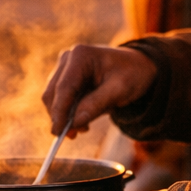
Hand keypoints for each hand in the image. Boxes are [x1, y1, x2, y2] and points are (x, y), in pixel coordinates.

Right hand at [41, 44, 156, 136]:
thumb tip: (74, 123)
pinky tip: (83, 119)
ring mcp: (65, 67)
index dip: (59, 112)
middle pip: (52, 93)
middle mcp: (68, 58)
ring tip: (85, 127)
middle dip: (61, 116)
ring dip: (65, 116)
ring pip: (53, 98)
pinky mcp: (66, 77)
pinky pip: (61, 99)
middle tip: (74, 135)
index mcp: (81, 55)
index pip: (64, 88)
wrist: (137, 67)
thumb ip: (96, 105)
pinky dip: (69, 112)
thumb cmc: (132, 74)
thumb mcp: (119, 90)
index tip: (58, 132)